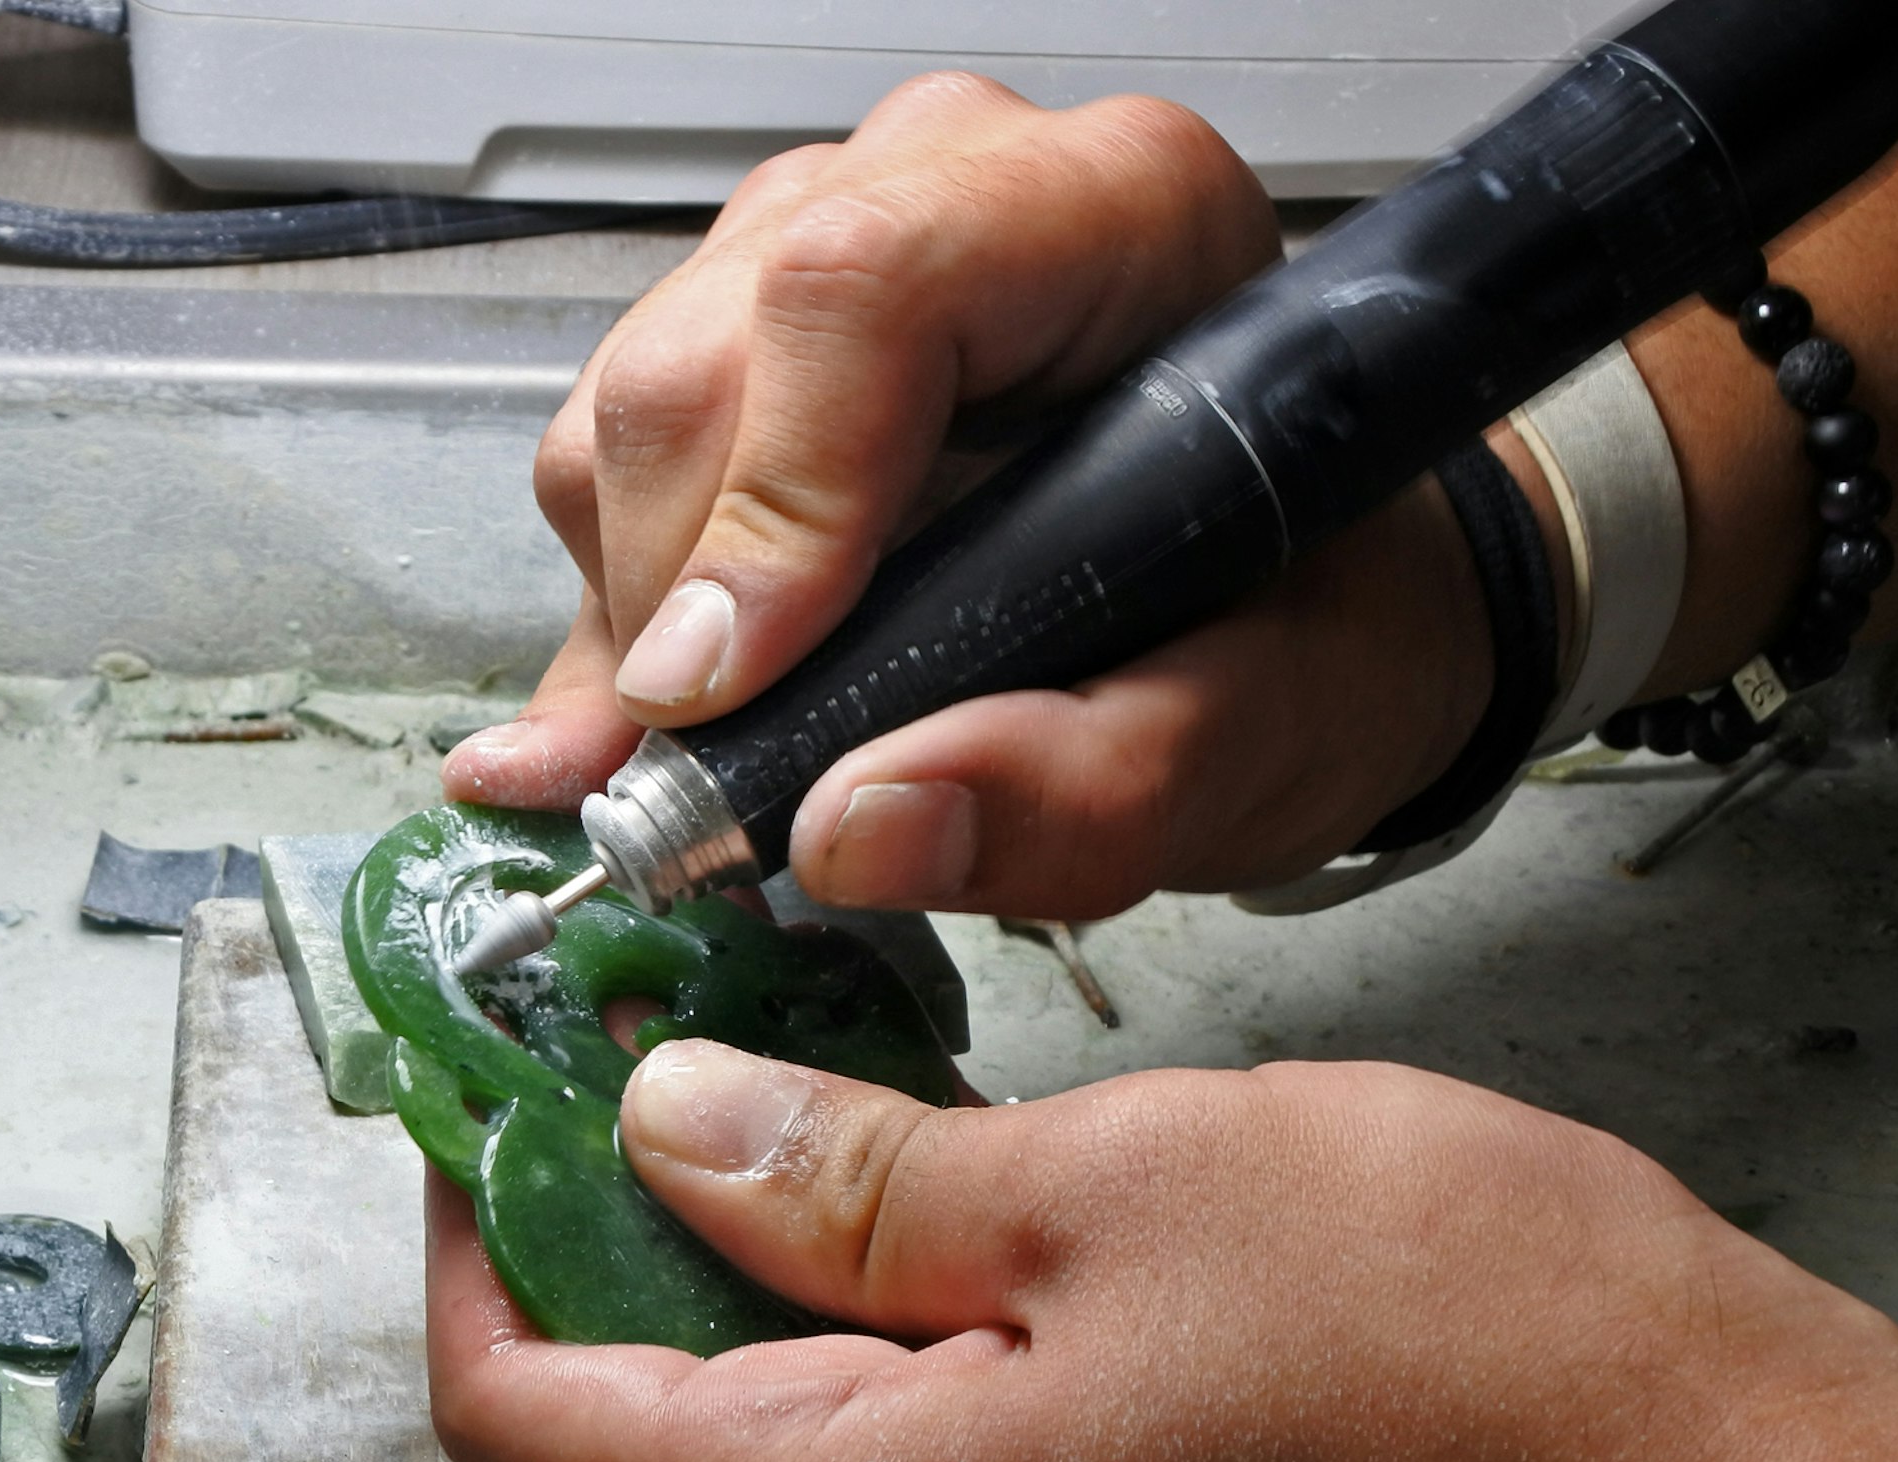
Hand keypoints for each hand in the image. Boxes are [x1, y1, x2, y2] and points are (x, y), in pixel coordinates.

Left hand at [425, 1041, 1897, 1461]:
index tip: (482, 1073)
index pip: (517, 1405)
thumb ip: (843, 1178)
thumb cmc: (1466, 1372)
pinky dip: (878, 1355)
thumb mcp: (1115, 1192)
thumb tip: (658, 1129)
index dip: (468, 1227)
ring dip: (758, 1280)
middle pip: (634, 1438)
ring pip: (779, 1461)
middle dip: (610, 1230)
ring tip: (793, 1081)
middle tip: (639, 1030)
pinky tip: (941, 1212)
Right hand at [439, 75, 1507, 920]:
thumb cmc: (1298, 627)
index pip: (863, 288)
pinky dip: (619, 633)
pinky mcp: (732, 352)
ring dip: (643, 626)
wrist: (1287, 622)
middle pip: (702, 367)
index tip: (730, 690)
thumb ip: (1090, 790)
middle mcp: (942, 196)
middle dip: (683, 605)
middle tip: (723, 785)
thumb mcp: (1255, 737)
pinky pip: (599, 479)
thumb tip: (859, 829)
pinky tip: (691, 721)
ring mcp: (813, 257)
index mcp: (1114, 221)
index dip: (771, 495)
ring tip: (742, 753)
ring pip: (624, 427)